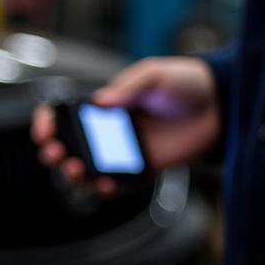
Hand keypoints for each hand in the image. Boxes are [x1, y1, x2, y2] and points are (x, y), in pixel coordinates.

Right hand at [32, 56, 221, 193]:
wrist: (219, 104)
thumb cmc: (184, 84)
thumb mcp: (153, 75)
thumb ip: (127, 88)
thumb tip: (99, 102)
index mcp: (101, 107)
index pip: (61, 118)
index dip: (46, 124)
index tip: (45, 131)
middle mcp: (105, 133)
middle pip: (65, 149)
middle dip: (52, 153)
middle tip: (55, 153)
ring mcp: (120, 154)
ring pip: (85, 172)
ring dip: (73, 175)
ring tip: (76, 170)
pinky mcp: (140, 171)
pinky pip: (116, 186)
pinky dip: (105, 189)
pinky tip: (103, 184)